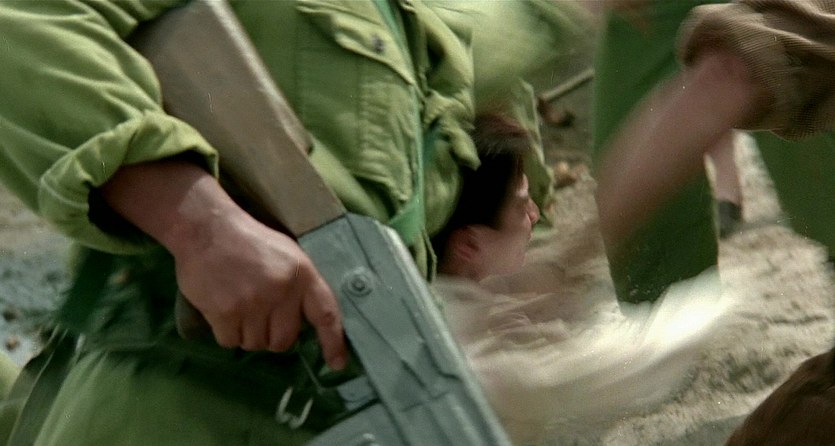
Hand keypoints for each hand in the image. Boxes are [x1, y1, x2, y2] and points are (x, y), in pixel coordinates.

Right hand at [101, 160, 347, 368]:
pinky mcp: (225, 313)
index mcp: (302, 275)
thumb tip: (306, 321)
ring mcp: (252, 304)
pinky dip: (227, 333)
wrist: (207, 229)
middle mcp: (281, 292)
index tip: (336, 364)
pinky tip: (224, 310)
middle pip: (284, 341)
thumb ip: (300, 286)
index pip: (326, 315)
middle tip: (261, 315)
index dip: (333, 343)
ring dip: (248, 334)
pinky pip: (231, 342)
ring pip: (256, 344)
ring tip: (240, 307)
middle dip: (273, 335)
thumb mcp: (288, 254)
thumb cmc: (251, 241)